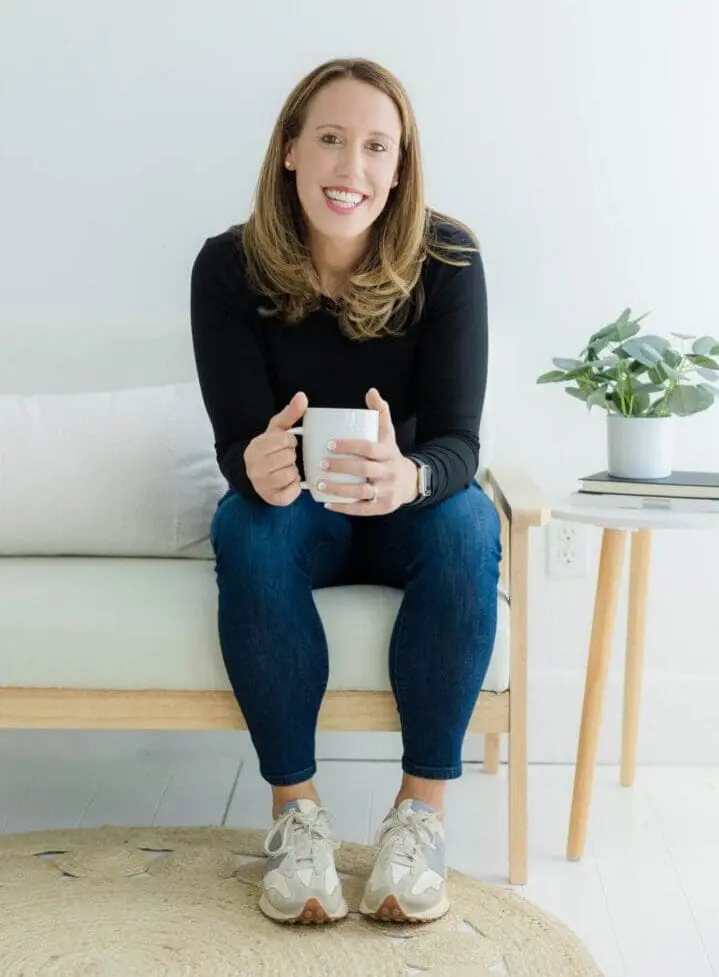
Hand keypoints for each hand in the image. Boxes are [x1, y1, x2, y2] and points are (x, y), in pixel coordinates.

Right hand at [244, 392, 307, 505]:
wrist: (252, 474)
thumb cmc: (269, 449)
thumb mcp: (277, 430)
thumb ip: (290, 413)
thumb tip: (302, 396)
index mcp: (256, 447)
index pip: (286, 440)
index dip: (290, 442)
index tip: (286, 444)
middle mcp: (256, 467)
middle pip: (289, 457)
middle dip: (291, 457)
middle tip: (285, 458)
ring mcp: (262, 484)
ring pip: (291, 474)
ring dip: (293, 472)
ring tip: (286, 469)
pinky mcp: (272, 498)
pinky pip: (293, 491)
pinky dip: (294, 486)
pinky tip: (288, 482)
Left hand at [320, 388, 418, 515]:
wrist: (411, 481)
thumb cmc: (391, 454)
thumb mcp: (388, 434)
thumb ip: (380, 413)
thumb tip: (371, 391)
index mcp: (388, 453)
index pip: (369, 448)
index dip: (349, 445)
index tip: (330, 444)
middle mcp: (389, 472)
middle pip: (364, 469)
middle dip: (341, 467)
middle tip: (321, 464)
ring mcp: (387, 491)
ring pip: (362, 491)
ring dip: (339, 489)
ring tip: (321, 484)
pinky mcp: (382, 507)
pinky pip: (362, 509)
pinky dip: (344, 507)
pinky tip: (328, 504)